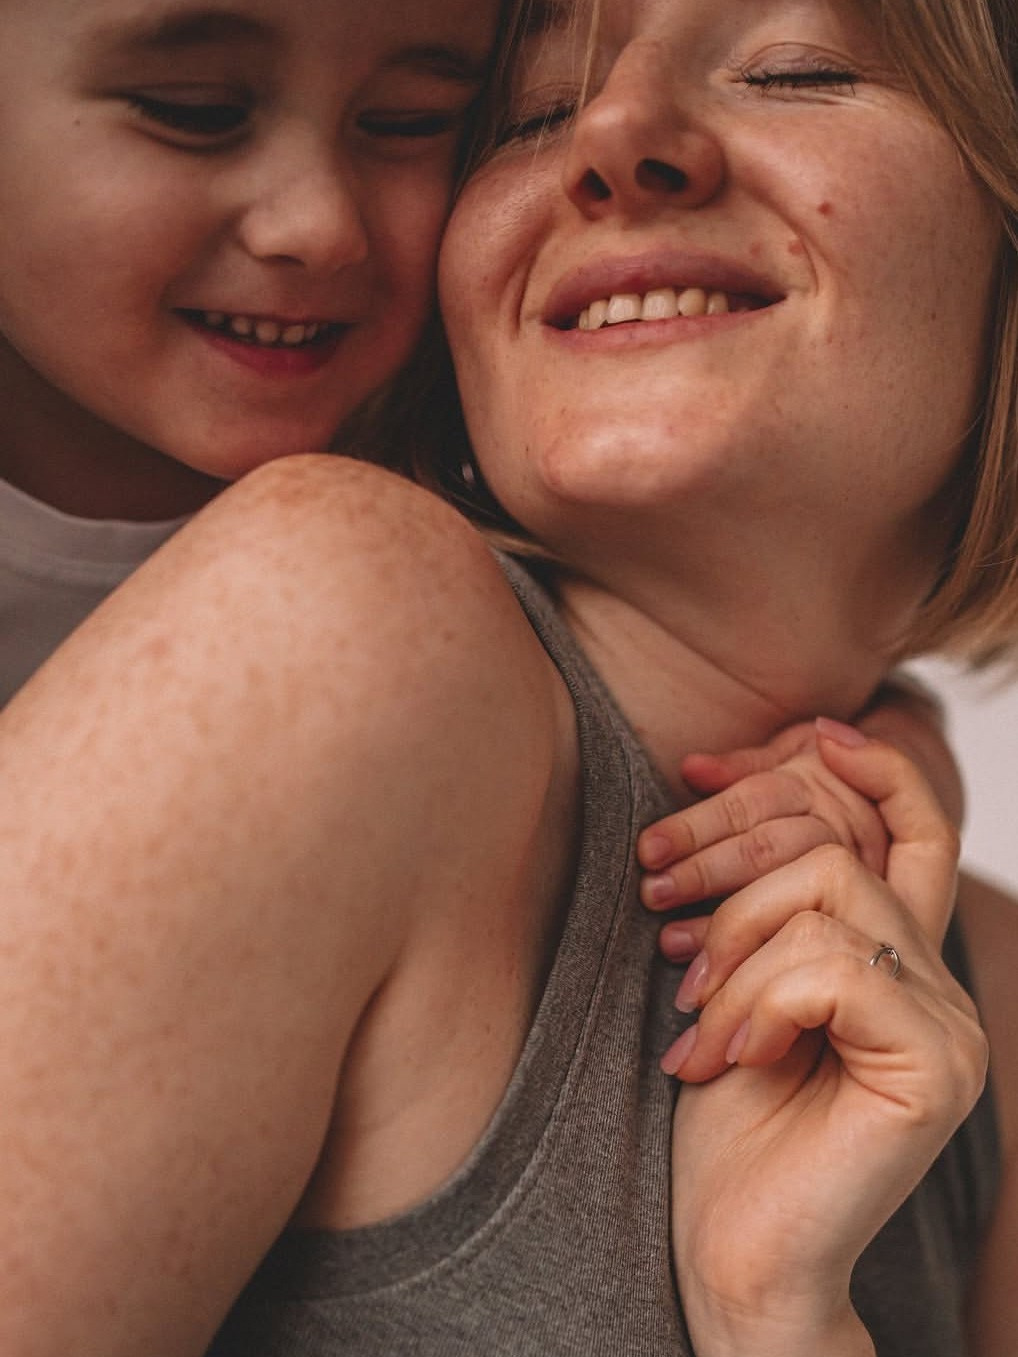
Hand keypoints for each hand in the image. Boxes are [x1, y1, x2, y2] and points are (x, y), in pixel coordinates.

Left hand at [661, 739, 983, 1356]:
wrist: (732, 1247)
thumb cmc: (721, 1113)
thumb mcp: (732, 976)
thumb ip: (765, 896)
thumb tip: (728, 774)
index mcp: (898, 957)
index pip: (915, 824)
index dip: (865, 768)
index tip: (803, 738)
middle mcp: (939, 982)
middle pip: (837, 843)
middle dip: (726, 861)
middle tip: (659, 914)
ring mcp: (949, 1026)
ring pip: (826, 895)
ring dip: (729, 951)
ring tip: (693, 1019)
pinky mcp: (935, 1070)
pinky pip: (827, 968)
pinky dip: (752, 1002)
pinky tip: (723, 1057)